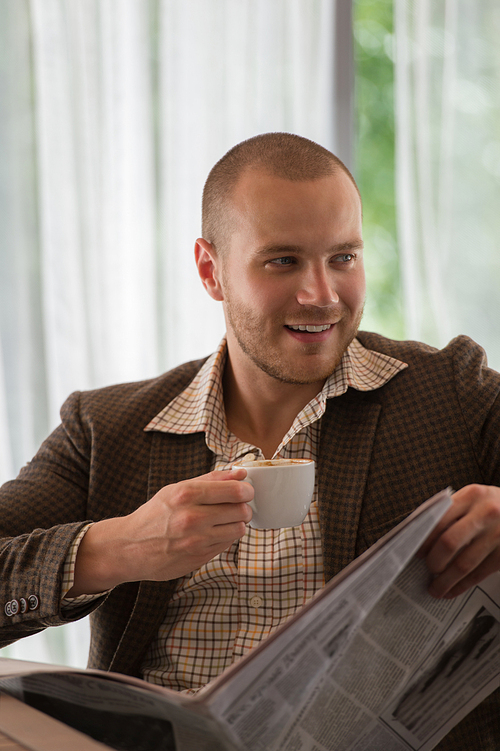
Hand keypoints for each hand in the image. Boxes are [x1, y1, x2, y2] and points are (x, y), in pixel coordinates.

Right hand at [69, 469, 252, 595]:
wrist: (130, 547)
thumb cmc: (156, 514)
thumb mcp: (177, 489)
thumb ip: (211, 479)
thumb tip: (240, 472)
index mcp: (186, 494)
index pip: (234, 490)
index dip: (246, 490)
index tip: (246, 490)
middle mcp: (192, 518)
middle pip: (241, 510)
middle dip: (244, 506)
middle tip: (238, 505)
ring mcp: (196, 541)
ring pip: (238, 529)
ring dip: (237, 523)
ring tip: (225, 519)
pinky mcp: (199, 558)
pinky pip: (227, 544)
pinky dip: (225, 537)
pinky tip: (213, 533)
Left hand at [418, 484, 499, 597]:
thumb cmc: (493, 506)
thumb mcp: (475, 499)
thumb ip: (452, 512)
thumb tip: (421, 538)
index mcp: (471, 495)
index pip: (439, 520)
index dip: (424, 540)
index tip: (417, 552)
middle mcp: (486, 513)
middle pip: (449, 542)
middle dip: (434, 561)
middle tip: (427, 570)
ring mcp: (498, 534)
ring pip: (464, 563)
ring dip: (445, 580)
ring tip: (435, 589)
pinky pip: (480, 573)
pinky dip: (463, 585)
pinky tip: (453, 590)